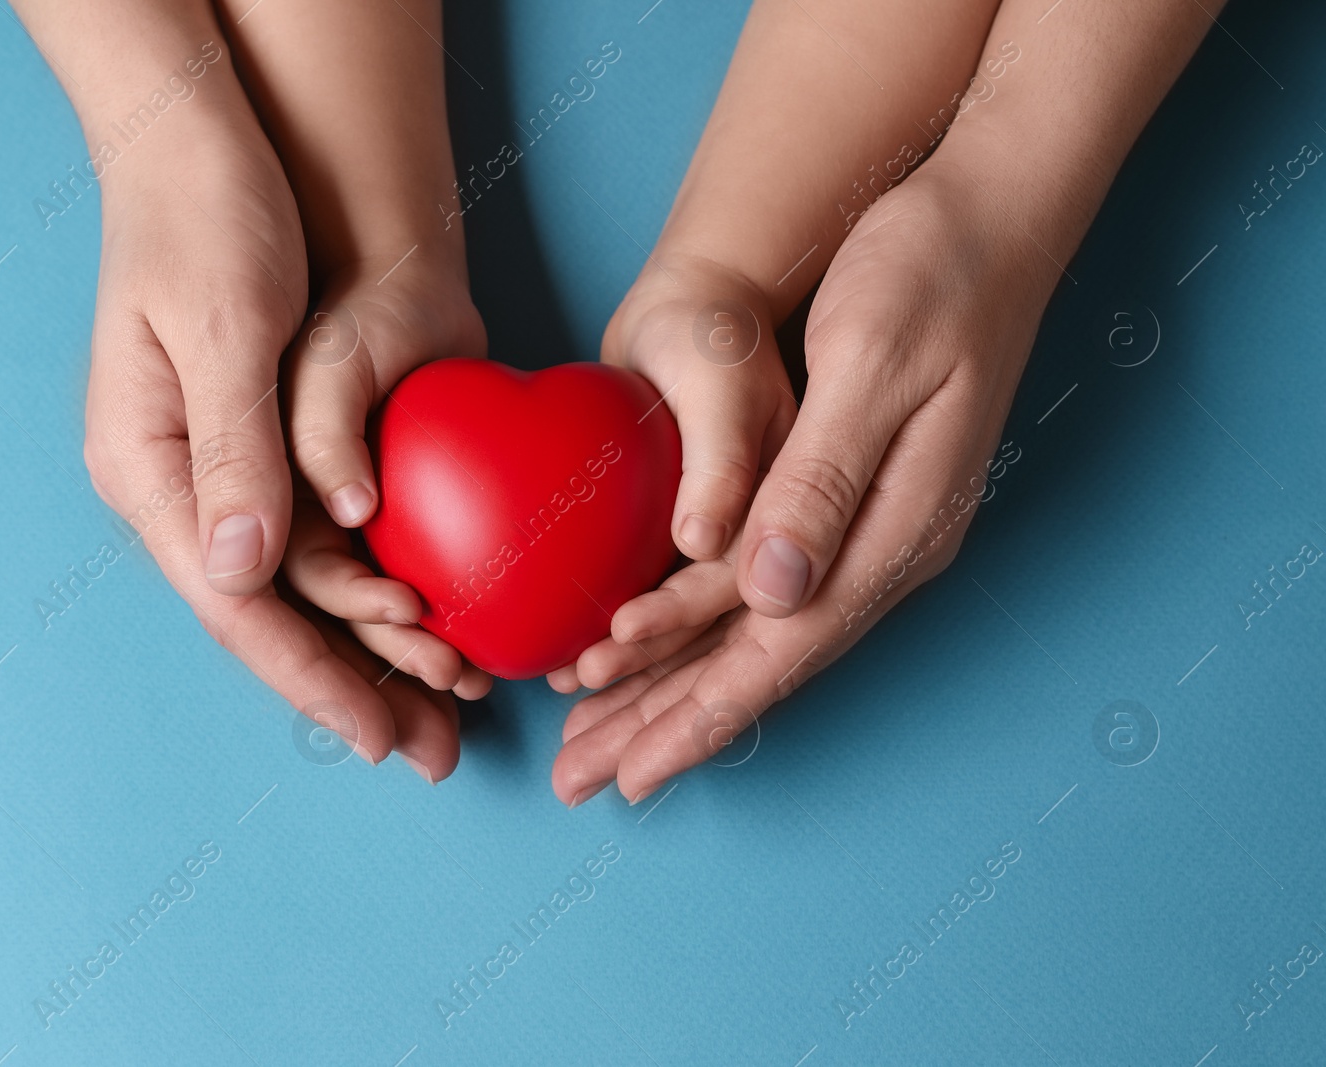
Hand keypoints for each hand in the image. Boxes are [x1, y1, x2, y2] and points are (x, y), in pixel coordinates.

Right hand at [81, 108, 460, 778]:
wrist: (208, 147)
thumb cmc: (207, 219)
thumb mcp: (222, 327)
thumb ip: (233, 452)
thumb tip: (239, 574)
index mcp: (148, 469)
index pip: (237, 604)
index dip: (313, 678)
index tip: (382, 737)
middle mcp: (180, 487)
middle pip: (271, 619)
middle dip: (351, 691)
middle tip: (433, 756)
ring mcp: (221, 472)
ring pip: (303, 592)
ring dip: (374, 653)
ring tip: (449, 711)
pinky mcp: (264, 450)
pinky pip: (322, 543)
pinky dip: (375, 589)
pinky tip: (427, 623)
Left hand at [552, 160, 1051, 804]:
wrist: (991, 212)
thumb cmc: (931, 271)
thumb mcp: (875, 363)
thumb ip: (824, 480)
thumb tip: (775, 595)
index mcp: (894, 527)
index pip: (778, 649)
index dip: (697, 710)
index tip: (627, 767)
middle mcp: (885, 547)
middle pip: (761, 665)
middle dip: (669, 725)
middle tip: (582, 780)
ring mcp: (872, 528)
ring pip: (758, 637)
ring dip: (677, 691)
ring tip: (600, 737)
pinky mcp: (851, 498)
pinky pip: (764, 590)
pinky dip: (701, 630)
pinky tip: (657, 648)